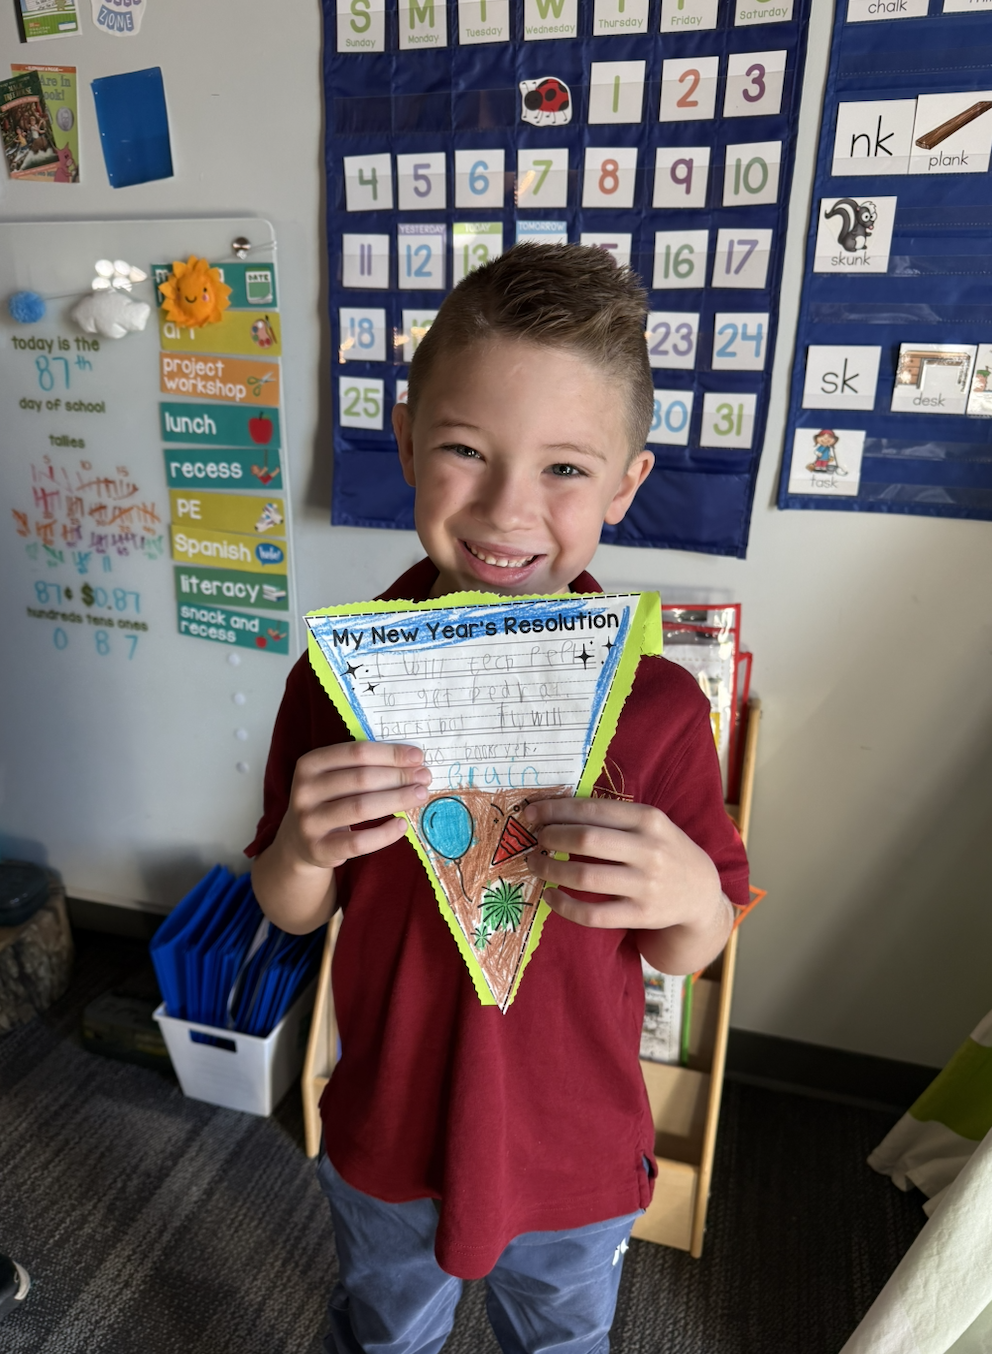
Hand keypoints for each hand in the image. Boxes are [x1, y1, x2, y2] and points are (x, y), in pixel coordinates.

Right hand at [276, 741, 430, 871]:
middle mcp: (304, 790)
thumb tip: (412, 761)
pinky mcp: (318, 848)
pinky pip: (358, 842)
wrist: (298, 841)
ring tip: (420, 795)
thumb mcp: (334, 777)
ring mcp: (309, 821)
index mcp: (310, 763)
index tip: (418, 757)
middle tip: (424, 777)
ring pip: (360, 808)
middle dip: (398, 777)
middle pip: (361, 779)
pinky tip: (402, 826)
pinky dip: (383, 834)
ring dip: (396, 800)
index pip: (356, 752)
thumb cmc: (328, 801)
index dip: (390, 754)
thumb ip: (363, 766)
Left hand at [520, 797, 731, 971]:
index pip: (592, 809)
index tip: (531, 813)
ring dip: (551, 868)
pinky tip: (551, 896)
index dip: (555, 810)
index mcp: (648, 819)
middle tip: (536, 839)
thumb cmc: (665, 850)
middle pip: (586, 840)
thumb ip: (612, 817)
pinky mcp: (641, 915)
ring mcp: (645, 885)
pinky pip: (593, 914)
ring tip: (536, 864)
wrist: (701, 892)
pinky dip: (565, 906)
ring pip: (585, 876)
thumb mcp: (650, 824)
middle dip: (551, 837)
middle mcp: (648, 850)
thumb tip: (555, 811)